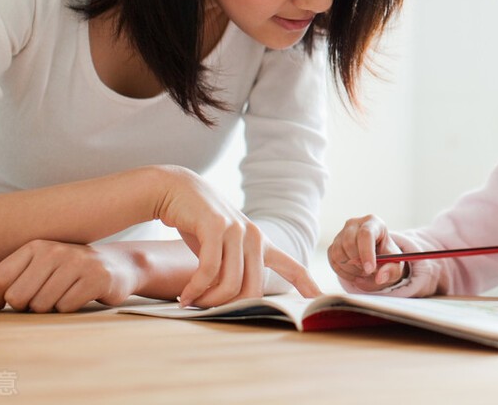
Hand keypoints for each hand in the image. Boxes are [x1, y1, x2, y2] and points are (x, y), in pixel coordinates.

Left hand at [0, 240, 138, 312]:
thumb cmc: (70, 270)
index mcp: (36, 246)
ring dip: (49, 309)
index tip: (2, 305)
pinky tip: (78, 298)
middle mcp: (55, 250)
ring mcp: (77, 263)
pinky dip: (68, 310)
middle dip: (26, 307)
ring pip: (41, 305)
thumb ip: (9, 275)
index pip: (0, 278)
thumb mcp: (38, 267)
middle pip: (18, 296)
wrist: (118, 266)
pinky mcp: (96, 278)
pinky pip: (65, 307)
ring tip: (61, 297)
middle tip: (39, 301)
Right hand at [151, 166, 320, 306]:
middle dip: (228, 306)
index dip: (307, 284)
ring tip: (191, 301)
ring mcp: (237, 230)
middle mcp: (255, 236)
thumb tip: (232, 301)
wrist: (175, 190)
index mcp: (261, 243)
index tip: (321, 298)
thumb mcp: (222, 247)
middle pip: (252, 290)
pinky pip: (208, 271)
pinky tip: (185, 296)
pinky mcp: (216, 226)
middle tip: (203, 307)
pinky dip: (196, 289)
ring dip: (208, 299)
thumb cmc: (198, 224)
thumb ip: (232, 269)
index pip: (292, 265)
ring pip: (230, 284)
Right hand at [327, 214, 405, 290]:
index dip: (366, 252)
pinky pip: (333, 261)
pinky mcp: (333, 245)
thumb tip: (380, 277)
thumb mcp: (396, 264)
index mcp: (373, 222)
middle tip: (369, 272)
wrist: (376, 258)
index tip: (370, 269)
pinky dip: (343, 272)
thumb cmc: (387, 258)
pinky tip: (355, 273)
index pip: (366, 234)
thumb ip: (391, 270)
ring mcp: (341, 234)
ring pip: (339, 253)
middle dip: (359, 263)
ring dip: (351, 269)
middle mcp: (355, 224)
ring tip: (364, 272)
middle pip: (349, 243)